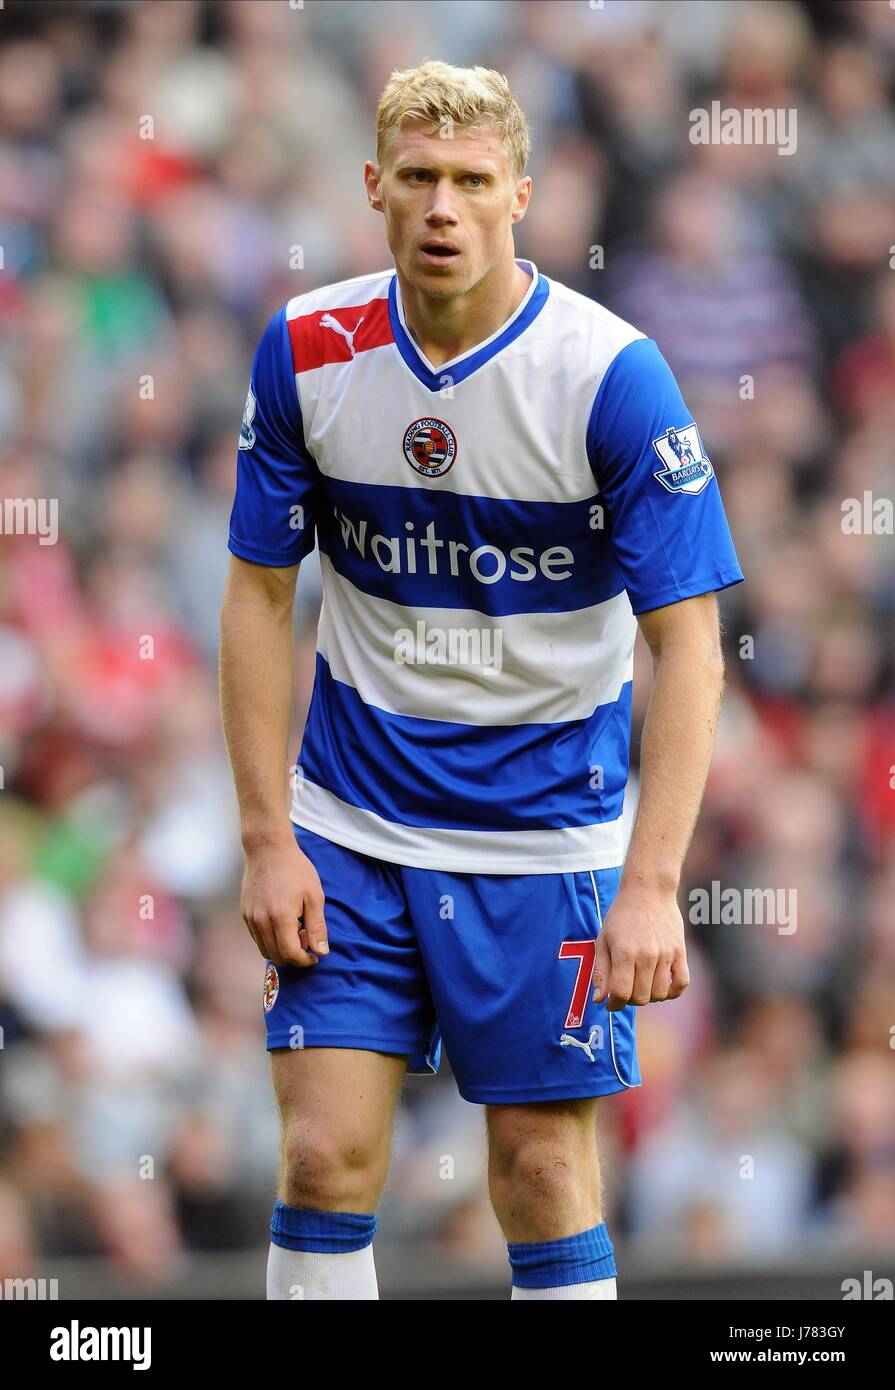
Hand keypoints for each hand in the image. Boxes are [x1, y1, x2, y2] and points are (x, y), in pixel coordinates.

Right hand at [240, 834, 327, 967]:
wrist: (268, 849)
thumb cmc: (295, 869)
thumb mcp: (314, 896)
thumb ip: (317, 927)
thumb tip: (321, 952)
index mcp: (281, 918)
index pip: (290, 954)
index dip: (304, 960)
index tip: (315, 955)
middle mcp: (261, 921)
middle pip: (276, 956)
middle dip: (294, 955)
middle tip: (306, 938)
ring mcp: (250, 918)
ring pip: (264, 949)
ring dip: (281, 948)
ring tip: (295, 929)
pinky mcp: (245, 913)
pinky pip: (257, 938)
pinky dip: (271, 939)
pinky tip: (282, 923)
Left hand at [591, 881, 688, 1011]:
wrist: (648, 890)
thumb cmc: (621, 915)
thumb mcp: (603, 939)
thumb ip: (601, 971)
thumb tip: (599, 999)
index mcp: (625, 953)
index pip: (621, 993)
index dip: (614, 1004)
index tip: (611, 1003)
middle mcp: (647, 956)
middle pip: (641, 997)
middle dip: (630, 1000)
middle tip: (625, 989)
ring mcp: (666, 955)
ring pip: (659, 994)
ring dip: (648, 996)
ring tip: (641, 985)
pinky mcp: (680, 952)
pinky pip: (681, 983)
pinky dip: (672, 992)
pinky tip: (662, 987)